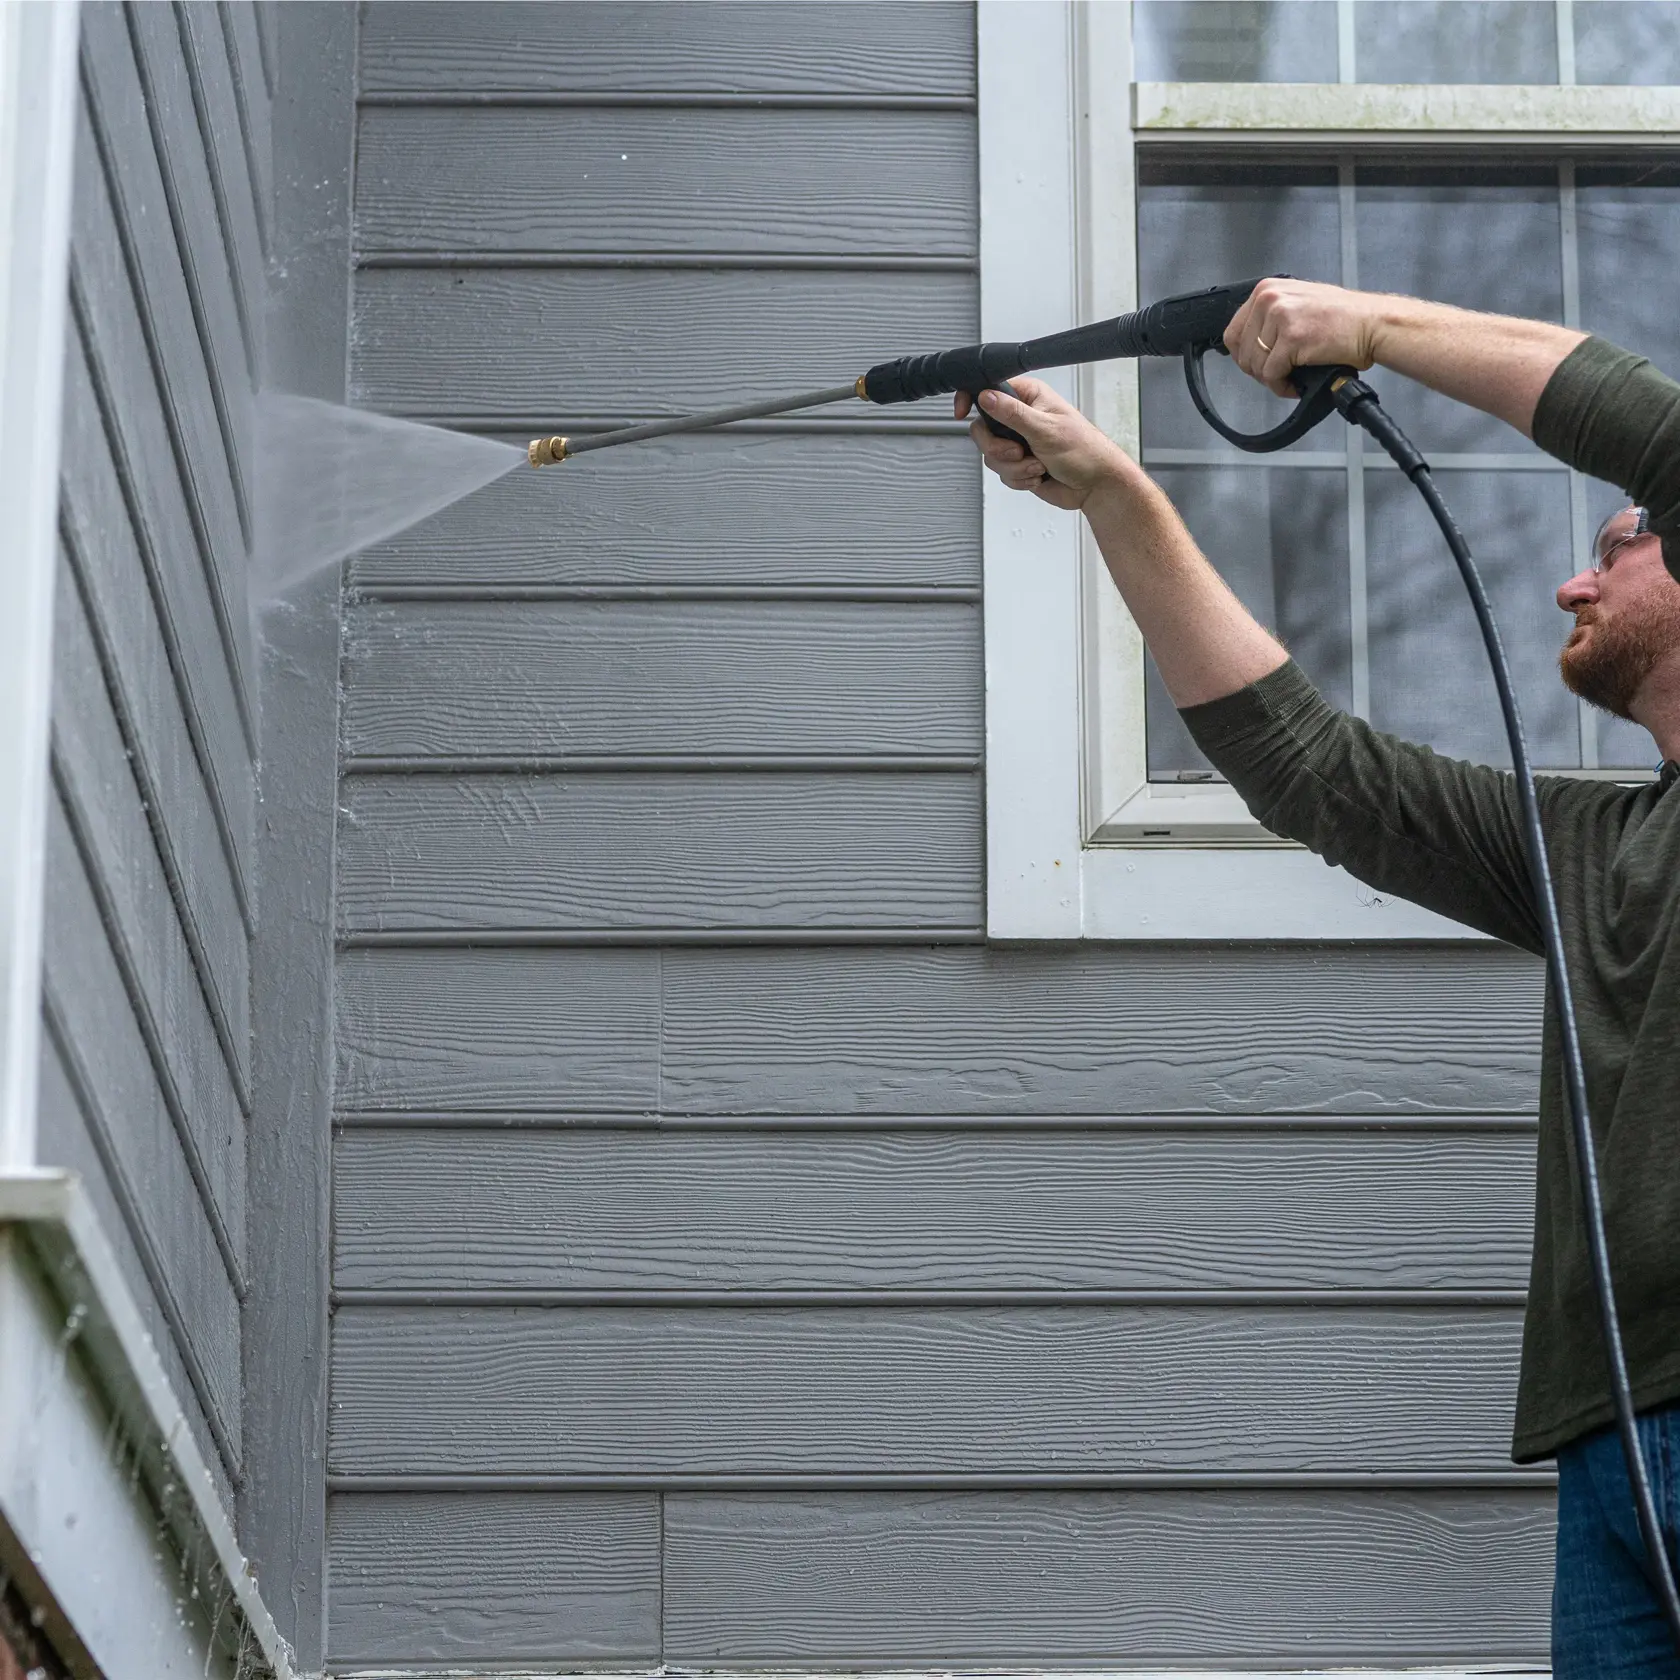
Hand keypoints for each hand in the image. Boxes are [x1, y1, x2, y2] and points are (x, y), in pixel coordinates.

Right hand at [955, 377, 1131, 510]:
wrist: (1095, 485)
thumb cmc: (1084, 451)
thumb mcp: (1045, 429)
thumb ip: (1012, 414)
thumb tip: (987, 397)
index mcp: (1028, 397)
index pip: (989, 389)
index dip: (971, 398)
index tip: (961, 411)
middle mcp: (1021, 417)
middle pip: (982, 430)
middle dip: (999, 449)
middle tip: (1018, 451)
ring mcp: (1019, 442)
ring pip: (991, 455)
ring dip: (1014, 467)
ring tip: (1037, 466)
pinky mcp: (1019, 464)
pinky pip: (1002, 473)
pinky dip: (1019, 479)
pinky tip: (1038, 476)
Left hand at [1224, 277, 1385, 397]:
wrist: (1372, 324)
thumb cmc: (1343, 318)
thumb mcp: (1297, 303)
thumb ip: (1270, 318)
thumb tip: (1249, 343)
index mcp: (1267, 290)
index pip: (1233, 332)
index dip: (1244, 355)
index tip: (1258, 364)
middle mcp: (1270, 299)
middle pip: (1241, 351)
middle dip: (1257, 370)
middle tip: (1278, 374)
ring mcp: (1280, 316)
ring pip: (1255, 365)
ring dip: (1271, 379)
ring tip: (1290, 377)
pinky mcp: (1292, 338)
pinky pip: (1271, 375)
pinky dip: (1281, 386)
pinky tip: (1295, 383)